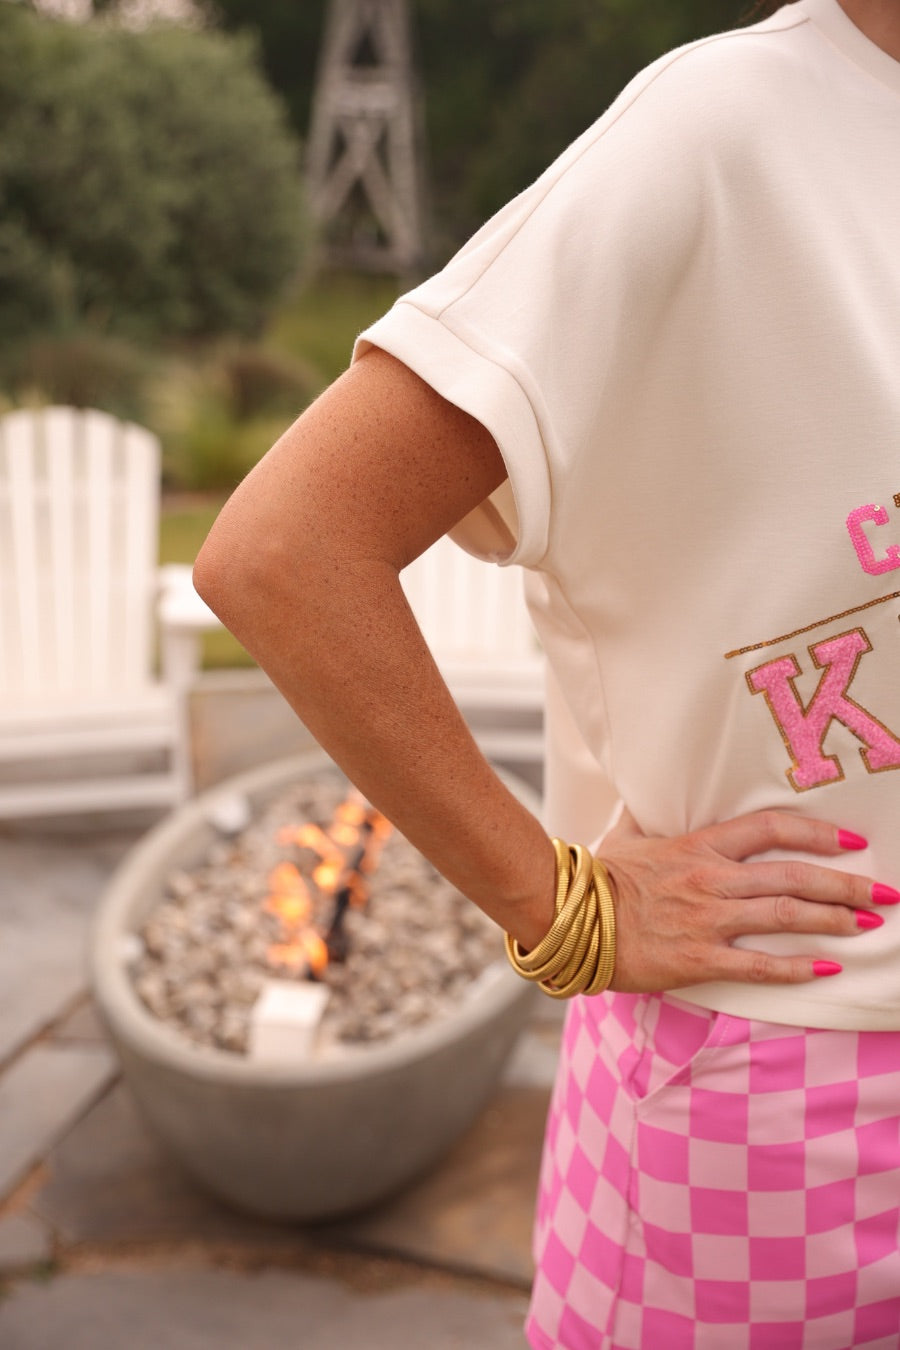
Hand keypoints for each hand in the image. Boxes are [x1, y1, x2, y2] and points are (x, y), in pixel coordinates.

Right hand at [598, 809, 895, 991]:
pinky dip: (796, 967)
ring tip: (868, 925)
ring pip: (785, 914)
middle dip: (846, 884)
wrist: (570, 918)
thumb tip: (643, 794)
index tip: (851, 842)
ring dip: (833, 919)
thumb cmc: (597, 876)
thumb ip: (647, 817)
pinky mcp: (698, 958)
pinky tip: (826, 969)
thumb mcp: (625, 834)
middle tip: (884, 892)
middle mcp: (712, 879)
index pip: (770, 828)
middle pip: (793, 874)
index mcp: (699, 845)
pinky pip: (758, 964)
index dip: (816, 833)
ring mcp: (707, 919)